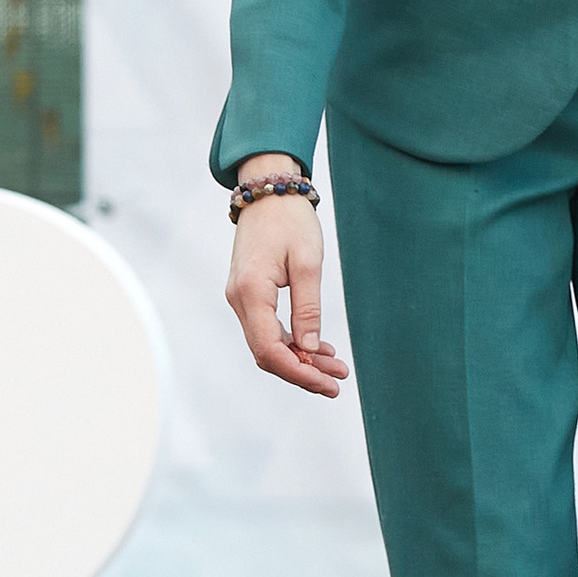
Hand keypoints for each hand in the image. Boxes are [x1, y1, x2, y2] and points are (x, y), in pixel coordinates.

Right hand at [225, 153, 351, 397]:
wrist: (270, 192)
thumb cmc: (290, 221)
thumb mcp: (308, 263)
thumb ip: (308, 308)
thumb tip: (308, 348)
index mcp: (251, 293)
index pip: (269, 349)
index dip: (299, 372)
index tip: (328, 384)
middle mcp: (239, 300)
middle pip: (267, 353)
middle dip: (303, 371)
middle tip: (338, 383)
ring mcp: (241, 298)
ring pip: (267, 343)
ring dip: (300, 358)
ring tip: (337, 368)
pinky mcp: (250, 294)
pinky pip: (268, 329)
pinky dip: (293, 342)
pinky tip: (319, 349)